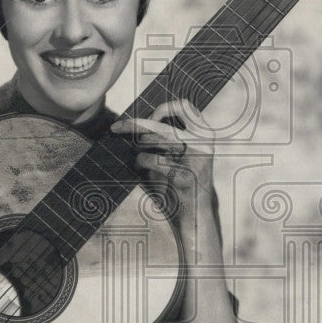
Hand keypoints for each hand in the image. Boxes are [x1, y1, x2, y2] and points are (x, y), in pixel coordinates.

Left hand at [111, 98, 215, 222]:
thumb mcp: (179, 155)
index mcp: (205, 134)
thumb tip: (140, 120)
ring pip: (158, 139)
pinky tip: (139, 167)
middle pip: (164, 123)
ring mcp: (197, 160)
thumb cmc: (182, 183)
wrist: (196, 216)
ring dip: (140, 146)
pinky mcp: (186, 177)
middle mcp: (204, 143)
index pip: (185, 106)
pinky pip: (155, 160)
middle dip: (135, 123)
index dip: (163, 108)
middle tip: (117, 127)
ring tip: (136, 155)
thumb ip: (168, 137)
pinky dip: (141, 162)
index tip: (147, 118)